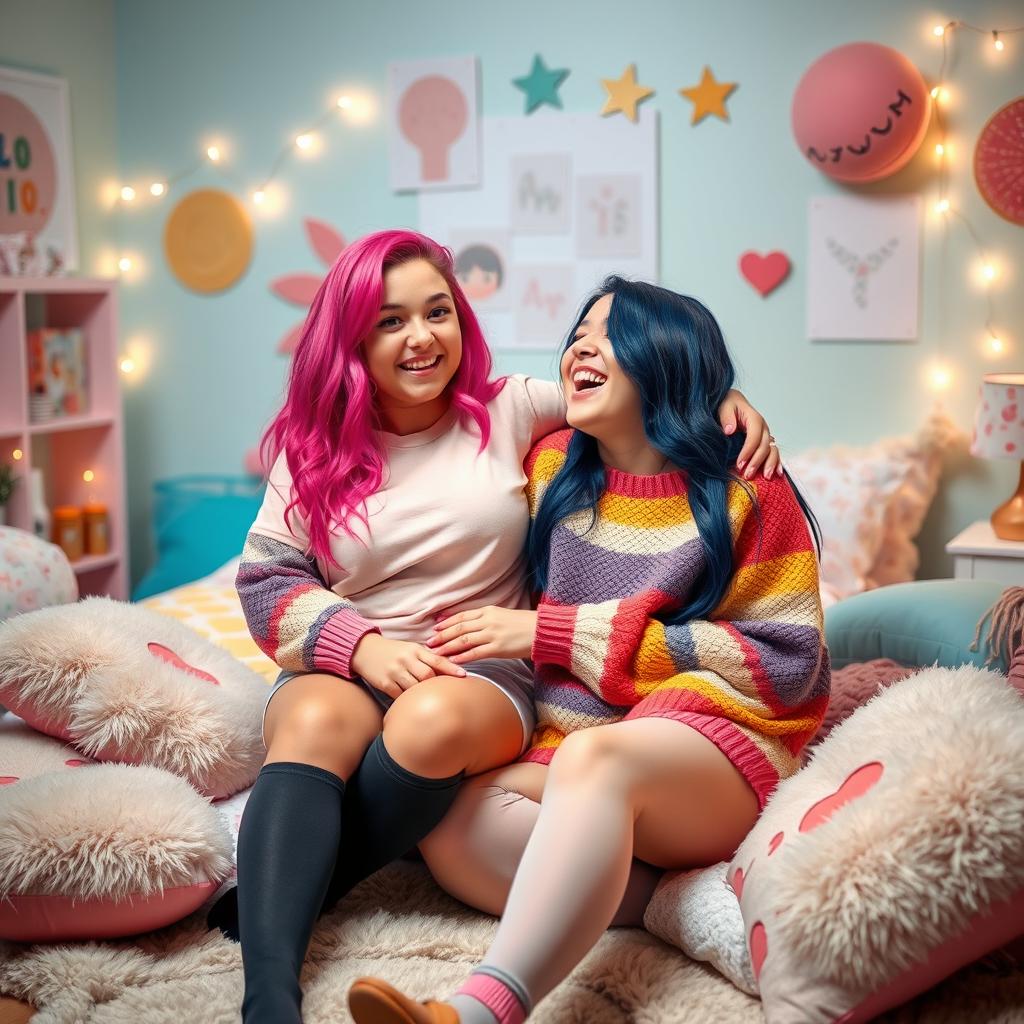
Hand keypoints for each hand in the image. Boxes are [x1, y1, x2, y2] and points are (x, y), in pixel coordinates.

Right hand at [349, 633, 465, 698]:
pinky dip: (407, 699)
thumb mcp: (410, 649)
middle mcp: (406, 659)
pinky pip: (400, 695)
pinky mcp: (384, 682)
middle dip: (436, 684)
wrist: (364, 649)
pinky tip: (410, 701)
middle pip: (428, 675)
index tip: (464, 676)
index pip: (437, 659)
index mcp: (415, 649)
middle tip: (442, 691)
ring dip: (422, 693)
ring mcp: (394, 671)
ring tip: (427, 698)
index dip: (452, 668)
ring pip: (415, 686)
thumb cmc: (393, 651)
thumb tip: (451, 668)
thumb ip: (427, 657)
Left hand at [428, 606, 537, 662]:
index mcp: (489, 611)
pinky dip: (462, 657)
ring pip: (463, 641)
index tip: (435, 627)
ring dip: (447, 647)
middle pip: (459, 628)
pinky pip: (475, 653)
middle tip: (428, 642)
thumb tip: (472, 626)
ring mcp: (492, 634)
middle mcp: (488, 621)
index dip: (447, 622)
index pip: (462, 616)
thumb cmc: (524, 624)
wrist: (542, 631)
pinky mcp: (498, 648)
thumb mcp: (503, 615)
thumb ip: (487, 619)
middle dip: (442, 636)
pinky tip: (453, 661)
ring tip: (436, 653)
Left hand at [718, 388, 781, 479]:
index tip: (739, 464)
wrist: (731, 403)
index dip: (748, 451)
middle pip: (764, 446)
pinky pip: (773, 452)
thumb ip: (726, 417)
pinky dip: (776, 463)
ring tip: (765, 477)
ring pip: (772, 450)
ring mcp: (765, 435)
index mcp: (754, 418)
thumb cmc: (727, 404)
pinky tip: (777, 474)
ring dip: (769, 464)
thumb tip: (730, 430)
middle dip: (756, 462)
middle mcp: (763, 428)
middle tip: (747, 475)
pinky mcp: (764, 442)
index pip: (754, 437)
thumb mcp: (724, 406)